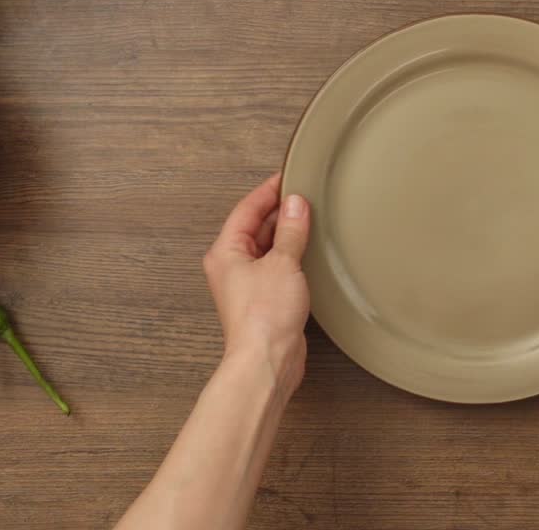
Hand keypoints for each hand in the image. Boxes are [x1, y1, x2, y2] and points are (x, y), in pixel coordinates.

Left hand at [202, 174, 311, 393]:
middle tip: (307, 196)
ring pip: (268, 247)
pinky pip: (278, 267)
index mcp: (226, 251)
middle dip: (281, 211)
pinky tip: (310, 252)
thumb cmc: (264, 317)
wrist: (267, 361)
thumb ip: (291, 231)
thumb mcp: (283, 263)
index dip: (269, 191)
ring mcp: (248, 283)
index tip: (289, 176)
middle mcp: (232, 266)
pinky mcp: (265, 299)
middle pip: (256, 226)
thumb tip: (295, 204)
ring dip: (288, 234)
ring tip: (312, 219)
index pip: (247, 208)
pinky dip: (292, 255)